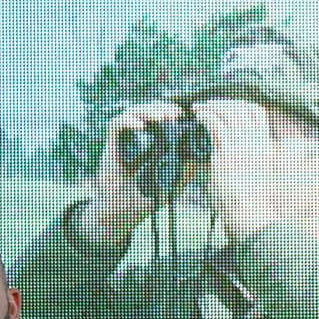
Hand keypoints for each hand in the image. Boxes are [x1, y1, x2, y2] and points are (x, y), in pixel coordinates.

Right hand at [79, 101, 183, 241]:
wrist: (120, 211)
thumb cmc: (145, 198)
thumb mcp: (173, 181)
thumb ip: (187, 168)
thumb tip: (207, 156)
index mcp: (153, 141)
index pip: (161, 117)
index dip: (171, 111)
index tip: (184, 115)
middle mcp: (138, 137)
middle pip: (149, 111)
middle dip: (162, 108)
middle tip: (175, 113)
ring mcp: (124, 139)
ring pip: (133, 113)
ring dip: (148, 111)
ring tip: (161, 117)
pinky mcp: (111, 144)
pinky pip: (116, 125)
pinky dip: (128, 122)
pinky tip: (140, 126)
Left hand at [196, 97, 310, 240]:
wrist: (250, 213)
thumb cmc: (251, 203)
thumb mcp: (254, 176)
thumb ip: (246, 161)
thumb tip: (231, 158)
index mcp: (265, 145)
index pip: (257, 112)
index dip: (242, 104)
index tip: (229, 107)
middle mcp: (255, 140)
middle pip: (242, 106)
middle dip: (224, 102)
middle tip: (209, 105)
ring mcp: (241, 143)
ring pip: (227, 110)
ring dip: (211, 106)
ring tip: (199, 108)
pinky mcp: (226, 149)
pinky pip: (213, 121)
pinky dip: (204, 115)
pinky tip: (197, 117)